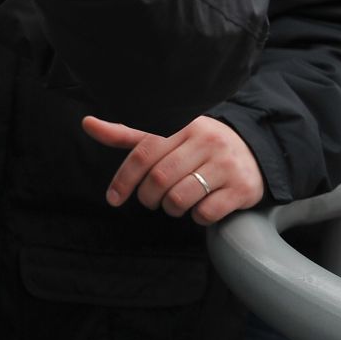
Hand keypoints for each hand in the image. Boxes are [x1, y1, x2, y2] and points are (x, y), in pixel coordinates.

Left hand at [83, 114, 265, 225]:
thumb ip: (127, 135)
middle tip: (151, 200)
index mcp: (183, 125)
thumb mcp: (165, 136)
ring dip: (170, 208)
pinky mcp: (242, 188)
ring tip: (174, 203)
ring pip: (180, 197)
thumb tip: (87, 123)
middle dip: (148, 197)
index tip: (113, 198)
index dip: (123, 179)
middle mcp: (206, 141)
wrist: (253, 152)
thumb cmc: (198, 146)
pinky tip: (200, 206)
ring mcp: (225, 164)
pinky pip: (206, 212)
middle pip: (159, 179)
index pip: (143, 153)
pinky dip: (197, 216)